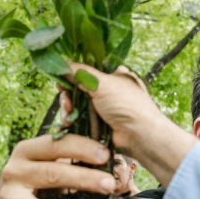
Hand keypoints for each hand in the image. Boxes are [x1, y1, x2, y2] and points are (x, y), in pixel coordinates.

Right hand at [0, 134, 116, 198]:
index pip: (54, 145)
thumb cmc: (36, 172)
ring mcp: (9, 198)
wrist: (3, 195)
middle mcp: (15, 171)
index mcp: (27, 150)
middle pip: (49, 174)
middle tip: (107, 185)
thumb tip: (109, 150)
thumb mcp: (45, 157)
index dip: (80, 149)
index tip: (105, 155)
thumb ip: (69, 153)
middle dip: (80, 179)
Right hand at [61, 63, 195, 186]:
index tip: (61, 80)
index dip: (72, 74)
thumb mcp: (101, 82)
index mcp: (113, 74)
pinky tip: (67, 124)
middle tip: (65, 100)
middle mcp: (108, 89)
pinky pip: (80, 119)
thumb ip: (79, 72)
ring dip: (68, 108)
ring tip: (68, 114)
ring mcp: (104, 107)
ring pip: (77, 104)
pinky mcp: (99, 123)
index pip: (87, 70)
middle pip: (79, 88)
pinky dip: (72, 121)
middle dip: (68, 94)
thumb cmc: (126, 104)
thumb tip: (60, 63)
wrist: (140, 135)